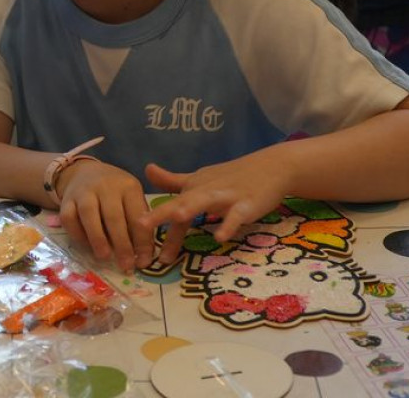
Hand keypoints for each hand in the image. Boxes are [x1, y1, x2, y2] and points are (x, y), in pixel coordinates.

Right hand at [57, 161, 152, 272]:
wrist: (86, 172)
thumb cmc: (116, 192)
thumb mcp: (132, 199)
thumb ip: (137, 223)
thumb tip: (142, 257)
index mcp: (128, 186)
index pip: (137, 216)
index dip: (142, 241)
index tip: (144, 262)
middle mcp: (106, 186)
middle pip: (113, 216)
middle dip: (121, 244)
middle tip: (126, 265)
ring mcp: (84, 191)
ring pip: (89, 215)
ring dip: (97, 238)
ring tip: (104, 257)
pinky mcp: (66, 199)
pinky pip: (69, 218)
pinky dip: (77, 234)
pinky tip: (86, 246)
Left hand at [140, 154, 292, 264]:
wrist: (272, 167)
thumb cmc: (232, 177)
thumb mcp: (200, 178)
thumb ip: (173, 180)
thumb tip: (146, 169)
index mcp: (192, 188)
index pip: (169, 207)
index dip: (154, 222)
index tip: (136, 240)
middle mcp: (205, 190)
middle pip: (180, 202)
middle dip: (160, 214)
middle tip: (139, 225)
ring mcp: (226, 196)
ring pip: (205, 202)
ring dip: (190, 208)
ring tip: (177, 218)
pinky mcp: (247, 204)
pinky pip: (237, 215)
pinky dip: (228, 225)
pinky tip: (220, 237)